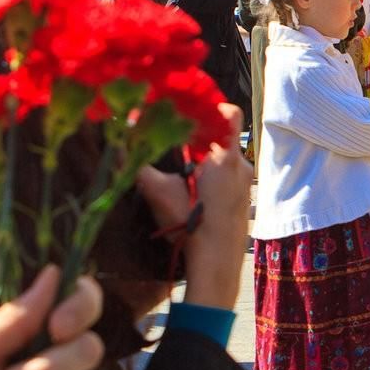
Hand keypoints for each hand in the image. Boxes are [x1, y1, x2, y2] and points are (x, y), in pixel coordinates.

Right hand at [135, 104, 252, 309]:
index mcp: (225, 156)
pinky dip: (213, 174)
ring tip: (183, 169)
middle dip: (199, 137)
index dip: (210, 106)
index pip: (229, 114)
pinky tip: (195, 190)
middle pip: (221, 137)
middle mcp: (242, 164)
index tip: (190, 107)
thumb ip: (141, 167)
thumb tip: (122, 144)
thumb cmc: (193, 225)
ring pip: (225, 157)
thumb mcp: (160, 194)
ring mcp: (247, 182)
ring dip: (205, 159)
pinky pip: (230, 174)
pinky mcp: (246, 197)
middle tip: (175, 139)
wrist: (218, 263)